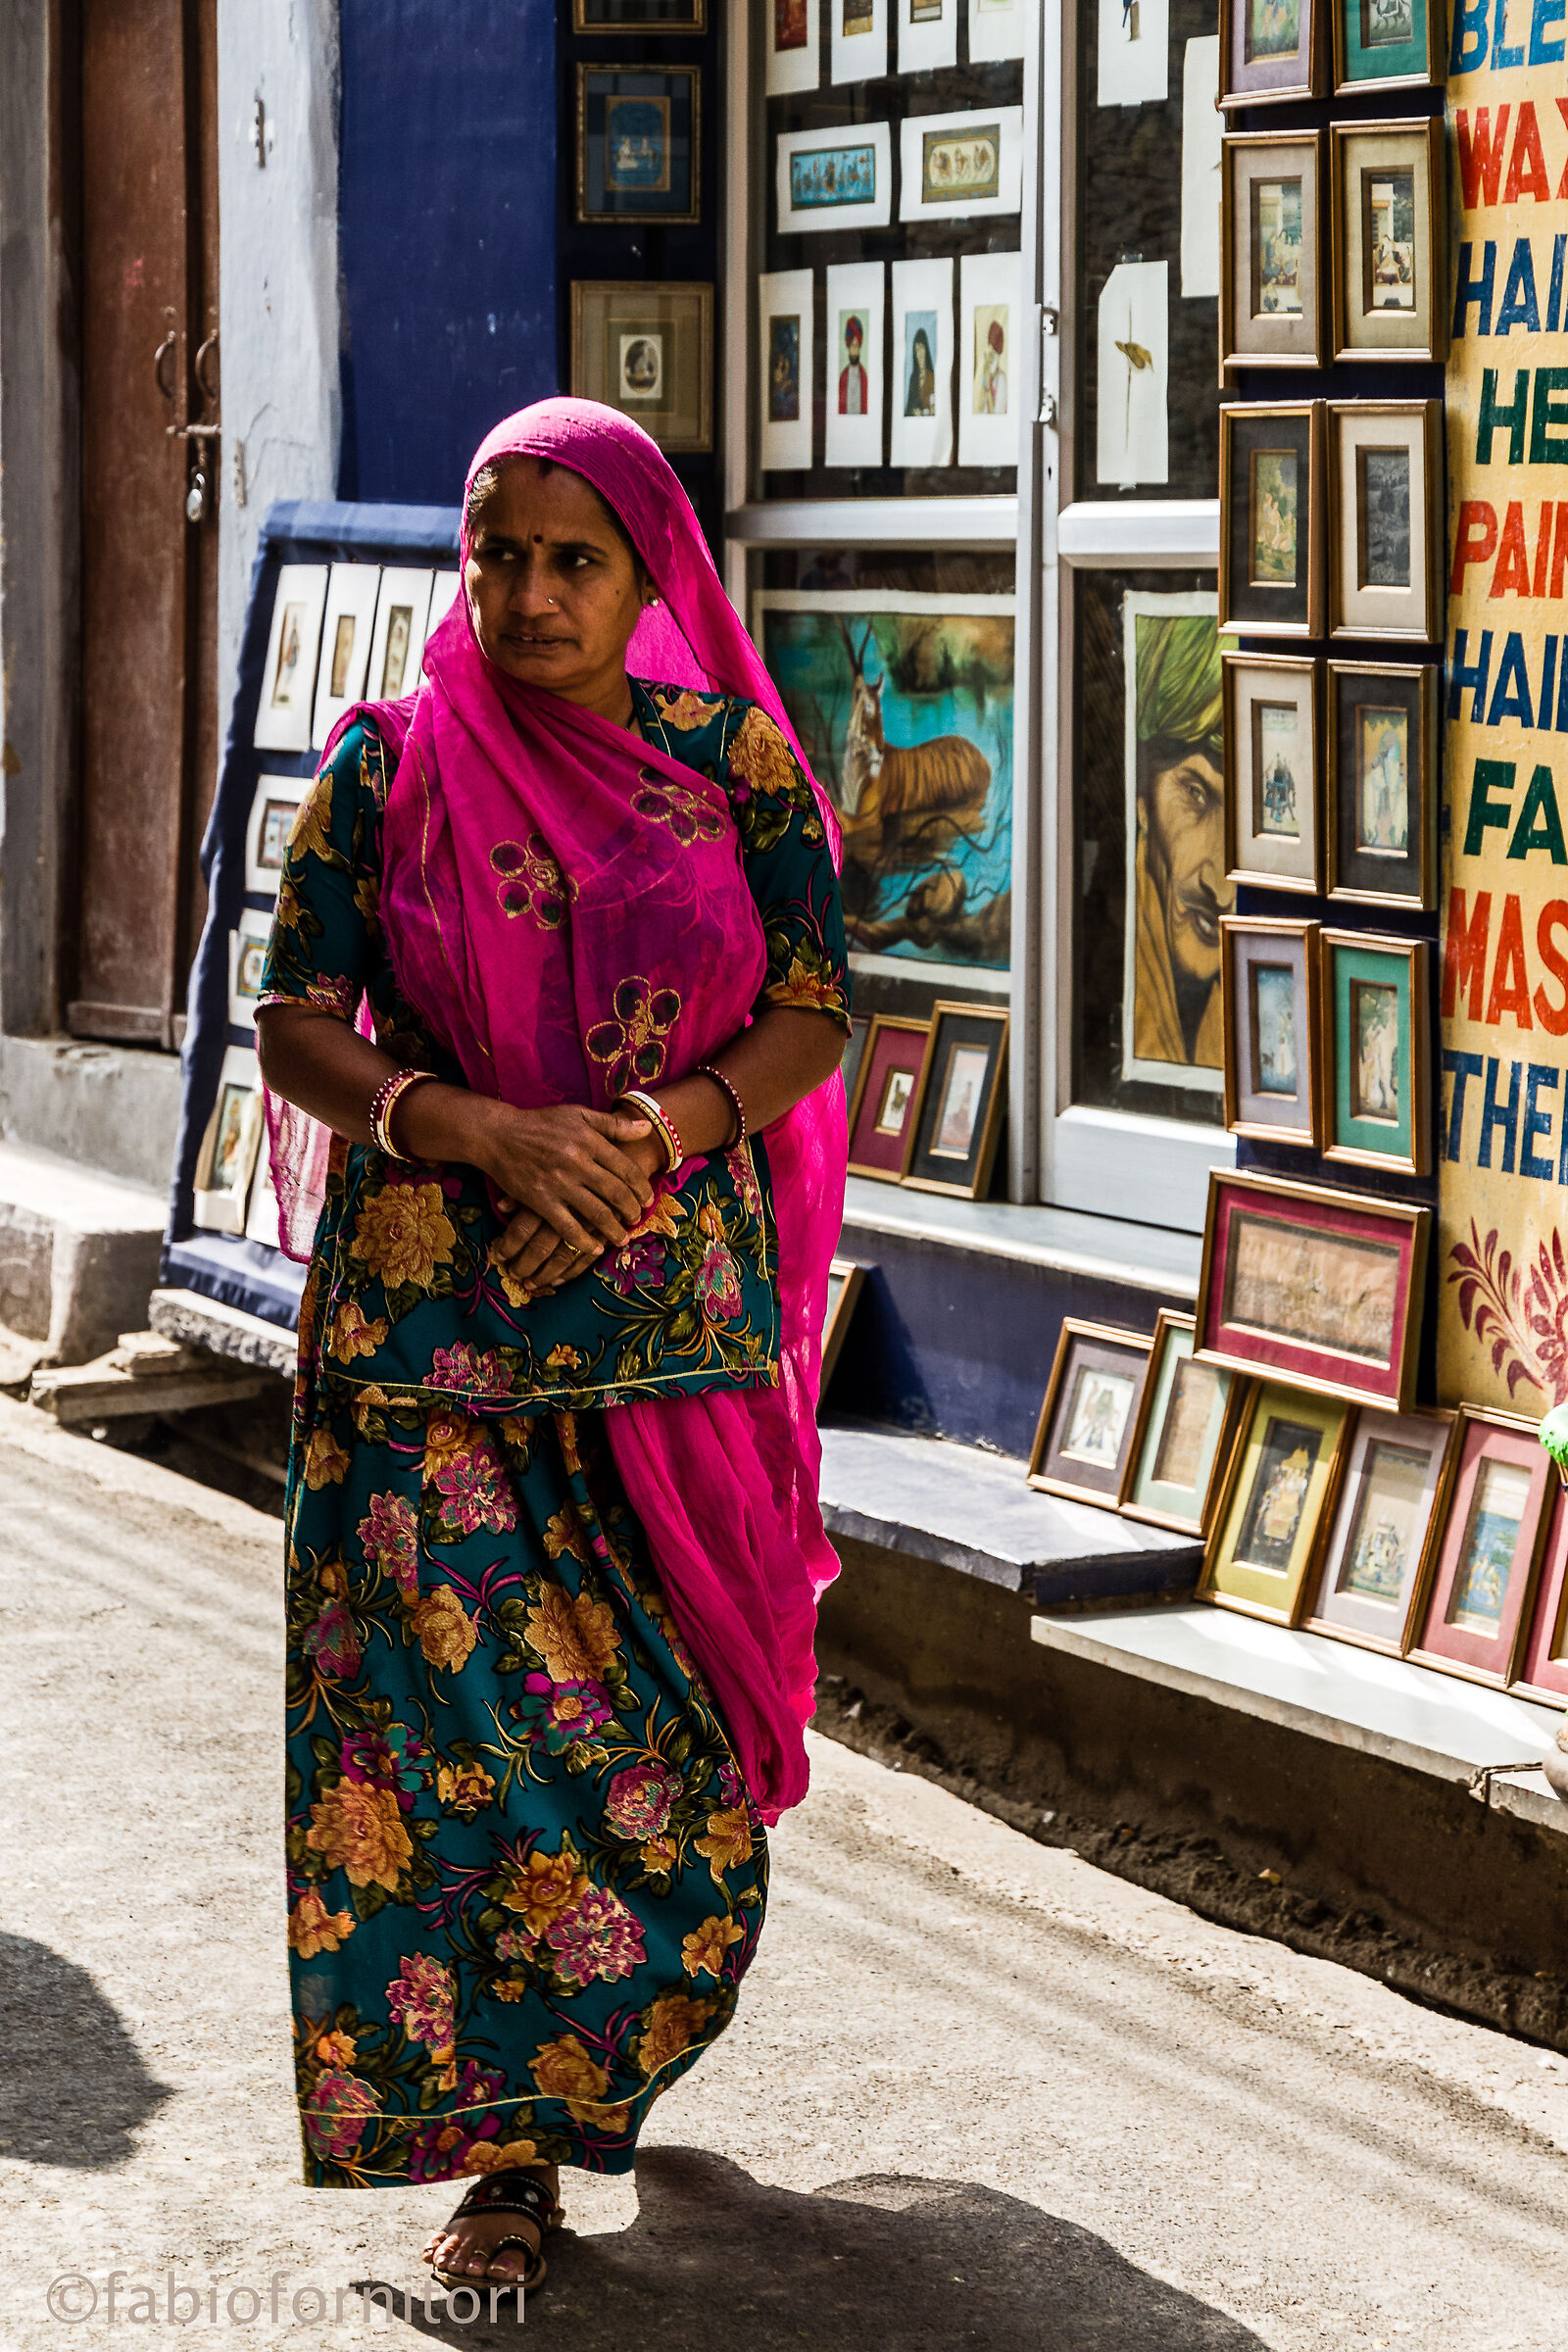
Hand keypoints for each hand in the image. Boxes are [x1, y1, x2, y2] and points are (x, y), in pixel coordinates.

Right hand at [481, 1102, 655, 1272]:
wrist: (498, 1135)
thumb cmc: (541, 1123)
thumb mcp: (579, 1115)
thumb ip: (614, 1124)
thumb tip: (645, 1127)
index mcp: (589, 1141)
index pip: (626, 1169)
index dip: (641, 1187)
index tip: (648, 1199)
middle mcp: (577, 1163)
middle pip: (615, 1193)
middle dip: (632, 1210)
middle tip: (638, 1219)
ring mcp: (559, 1184)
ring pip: (596, 1213)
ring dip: (614, 1230)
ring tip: (622, 1238)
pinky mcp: (540, 1201)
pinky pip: (567, 1227)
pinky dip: (583, 1242)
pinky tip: (594, 1248)